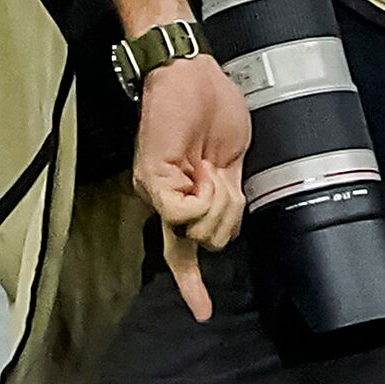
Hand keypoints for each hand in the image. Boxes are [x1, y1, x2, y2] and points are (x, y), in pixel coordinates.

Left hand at [131, 51, 251, 321]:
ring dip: (221, 200)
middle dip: (229, 216)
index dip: (192, 283)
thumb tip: (222, 228)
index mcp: (182, 195)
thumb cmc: (210, 104)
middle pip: (207, 243)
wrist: (190, 71)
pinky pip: (187, 213)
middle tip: (221, 175)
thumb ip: (225, 199)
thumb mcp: (230, 161)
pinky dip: (206, 196)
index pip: (184, 249)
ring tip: (210, 165)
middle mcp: (164, 197)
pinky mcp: (154, 177)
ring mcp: (157, 188)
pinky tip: (203, 171)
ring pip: (200, 230)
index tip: (201, 312)